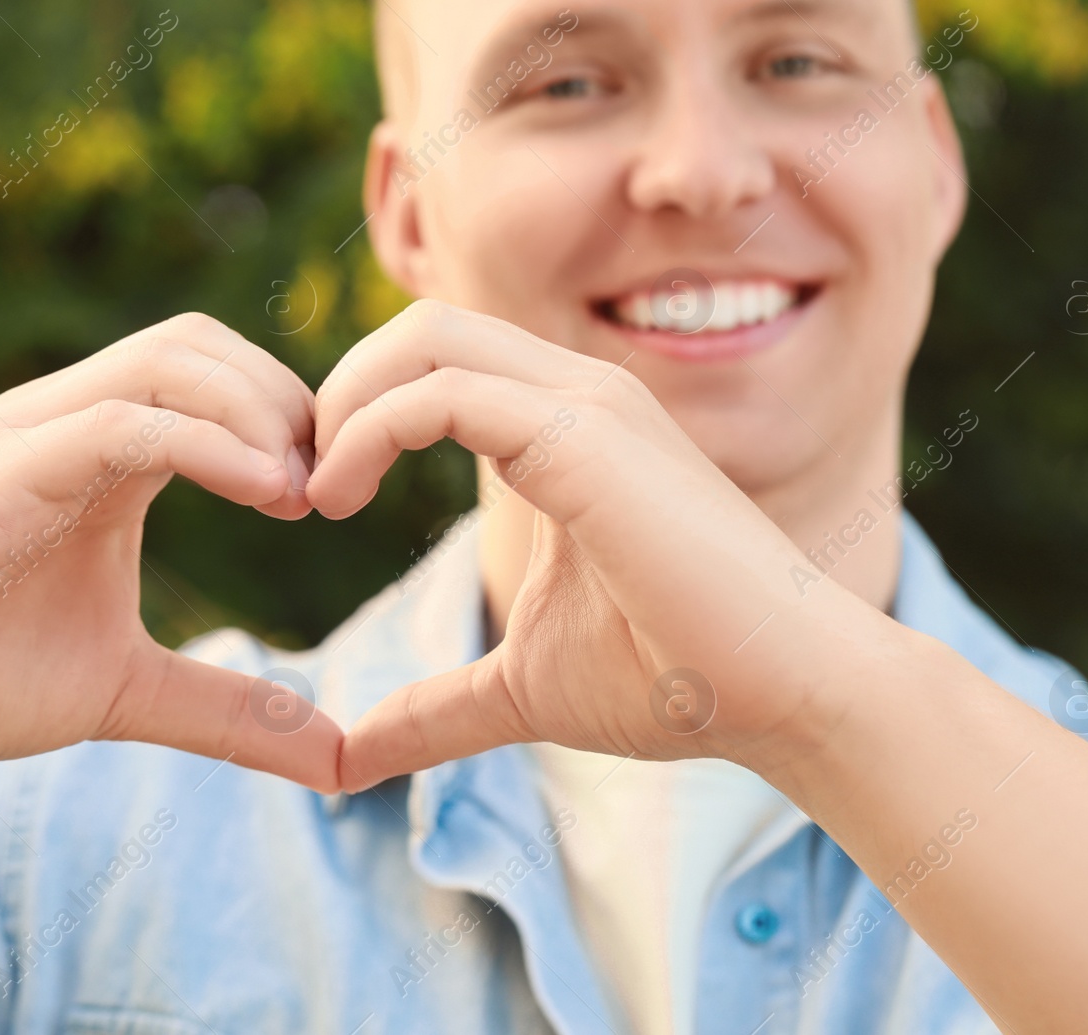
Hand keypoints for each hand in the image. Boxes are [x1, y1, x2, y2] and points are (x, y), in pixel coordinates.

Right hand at [0, 313, 341, 791]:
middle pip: (203, 344)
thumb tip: (337, 760)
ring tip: (303, 494)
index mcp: (103, 451)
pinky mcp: (0, 470)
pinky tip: (267, 494)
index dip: (293, 422)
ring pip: (170, 362)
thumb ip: (230, 710)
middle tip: (332, 489)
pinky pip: (122, 422)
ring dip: (257, 413)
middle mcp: (69, 422)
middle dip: (286, 401)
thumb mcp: (129, 691)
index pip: (218, 377)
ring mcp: (32, 435)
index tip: (339, 499)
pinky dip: (208, 442)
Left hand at [309, 301, 889, 790]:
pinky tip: (335, 494)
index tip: (311, 496)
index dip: (356, 414)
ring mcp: (589, 403)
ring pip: (426, 337)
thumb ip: (438, 709)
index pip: (437, 364)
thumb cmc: (678, 679)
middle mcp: (579, 393)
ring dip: (343, 404)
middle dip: (337, 393)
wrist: (790, 695)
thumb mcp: (524, 688)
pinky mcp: (586, 436)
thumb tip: (349, 760)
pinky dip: (368, 430)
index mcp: (567, 429)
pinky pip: (442, 392)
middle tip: (297, 487)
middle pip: (421, 328)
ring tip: (312, 492)